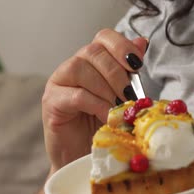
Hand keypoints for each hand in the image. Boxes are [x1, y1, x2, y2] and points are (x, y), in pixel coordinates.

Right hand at [42, 29, 147, 170]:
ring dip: (106, 88)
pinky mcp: (51, 102)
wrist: (83, 157)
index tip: (137, 65)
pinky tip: (107, 117)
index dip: (121, 46)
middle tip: (129, 94)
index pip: (104, 37)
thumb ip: (130, 71)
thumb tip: (141, 42)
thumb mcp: (123, 97)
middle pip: (94, 51)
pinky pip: (76, 95)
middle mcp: (73, 66)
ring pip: (81, 68)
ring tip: (118, 107)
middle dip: (117, 73)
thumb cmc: (103, 126)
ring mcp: (59, 82)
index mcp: (92, 60)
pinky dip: (97, 105)